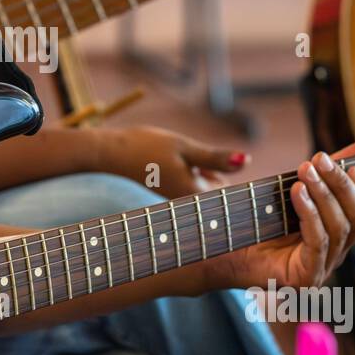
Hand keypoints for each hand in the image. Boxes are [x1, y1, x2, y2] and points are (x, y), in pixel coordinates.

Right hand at [96, 125, 249, 197]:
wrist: (108, 155)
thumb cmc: (145, 149)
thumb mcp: (185, 148)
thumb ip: (216, 158)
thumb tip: (246, 161)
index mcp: (196, 196)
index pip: (227, 187)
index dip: (220, 167)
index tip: (204, 160)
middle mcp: (187, 206)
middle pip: (215, 185)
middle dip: (207, 168)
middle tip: (180, 157)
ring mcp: (176, 202)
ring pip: (200, 182)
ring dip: (194, 168)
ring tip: (168, 159)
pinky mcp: (167, 196)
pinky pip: (186, 182)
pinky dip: (182, 171)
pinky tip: (163, 162)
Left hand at [213, 140, 354, 294]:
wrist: (217, 243)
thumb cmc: (256, 213)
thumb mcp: (299, 185)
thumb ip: (332, 170)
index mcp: (340, 234)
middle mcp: (336, 254)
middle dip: (343, 185)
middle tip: (320, 159)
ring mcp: (322, 269)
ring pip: (341, 228)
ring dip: (325, 194)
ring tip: (305, 170)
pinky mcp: (304, 278)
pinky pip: (318, 243)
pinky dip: (310, 213)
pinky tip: (297, 192)